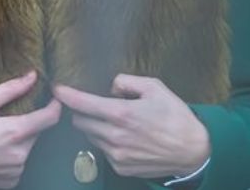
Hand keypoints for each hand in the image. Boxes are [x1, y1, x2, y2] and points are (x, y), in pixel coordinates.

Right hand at [0, 70, 61, 189]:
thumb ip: (10, 89)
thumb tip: (32, 76)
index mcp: (16, 131)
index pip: (51, 117)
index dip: (55, 106)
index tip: (53, 100)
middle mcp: (20, 153)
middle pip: (37, 133)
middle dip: (28, 125)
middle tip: (8, 121)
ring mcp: (16, 170)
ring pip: (27, 149)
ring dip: (19, 142)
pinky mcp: (10, 182)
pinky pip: (19, 166)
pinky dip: (11, 158)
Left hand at [52, 74, 209, 179]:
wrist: (192, 150)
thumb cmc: (175, 116)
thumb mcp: (155, 87)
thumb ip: (127, 82)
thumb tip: (111, 86)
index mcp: (122, 113)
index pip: (83, 104)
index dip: (66, 95)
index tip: (57, 89)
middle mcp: (115, 136)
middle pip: (80, 122)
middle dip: (81, 111)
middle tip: (92, 105)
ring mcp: (116, 154)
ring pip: (90, 137)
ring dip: (95, 127)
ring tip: (114, 121)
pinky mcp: (120, 167)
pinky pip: (103, 151)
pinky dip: (107, 141)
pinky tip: (124, 136)